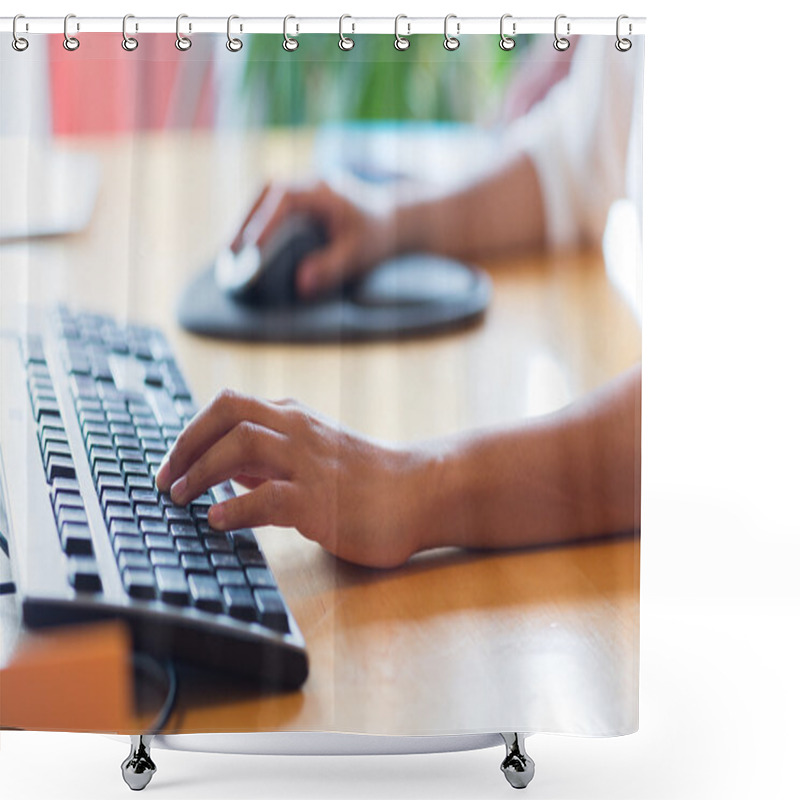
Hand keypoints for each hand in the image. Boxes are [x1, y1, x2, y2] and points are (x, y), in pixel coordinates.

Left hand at [156, 390, 432, 568]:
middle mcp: (298, 431)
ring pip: (241, 447)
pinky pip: (267, 498)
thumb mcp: (314, 453)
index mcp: (294, 418)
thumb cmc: (365, 478)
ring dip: (201, 471)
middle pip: (227, 416)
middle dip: (186, 445)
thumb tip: (224, 470)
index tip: (172, 462)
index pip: (229, 406)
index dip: (191, 431)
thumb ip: (271, 459)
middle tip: (166, 480)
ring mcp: (310, 464)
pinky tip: (217, 520)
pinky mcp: (321, 502)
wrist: (419, 492)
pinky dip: (234, 507)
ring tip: (181, 498)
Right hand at [233, 181, 395, 297]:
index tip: (250, 249)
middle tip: (229, 251)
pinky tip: (244, 245)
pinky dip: (256, 221)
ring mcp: (304, 186)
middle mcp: (311, 182)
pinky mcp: (300, 197)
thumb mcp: (358, 255)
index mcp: (325, 191)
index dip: (265, 222)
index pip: (286, 200)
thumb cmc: (376, 238)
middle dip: (245, 221)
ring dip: (246, 220)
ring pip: (265, 195)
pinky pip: (270, 203)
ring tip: (230, 251)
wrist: (391, 220)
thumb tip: (301, 284)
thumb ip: (332, 267)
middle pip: (267, 191)